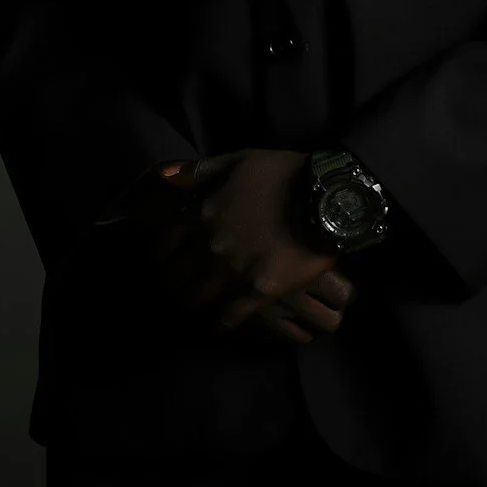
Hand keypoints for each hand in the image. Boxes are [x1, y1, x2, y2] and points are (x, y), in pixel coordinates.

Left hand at [135, 151, 354, 341]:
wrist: (327, 197)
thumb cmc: (284, 173)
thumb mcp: (240, 159)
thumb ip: (201, 170)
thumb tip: (166, 177)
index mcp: (203, 214)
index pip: (164, 244)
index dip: (159, 256)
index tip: (160, 261)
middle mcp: (211, 246)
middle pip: (177, 276)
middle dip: (172, 282)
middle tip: (174, 287)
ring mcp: (234, 271)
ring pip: (198, 298)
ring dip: (192, 303)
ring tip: (193, 306)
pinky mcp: (259, 291)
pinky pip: (231, 316)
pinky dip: (221, 324)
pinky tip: (219, 327)